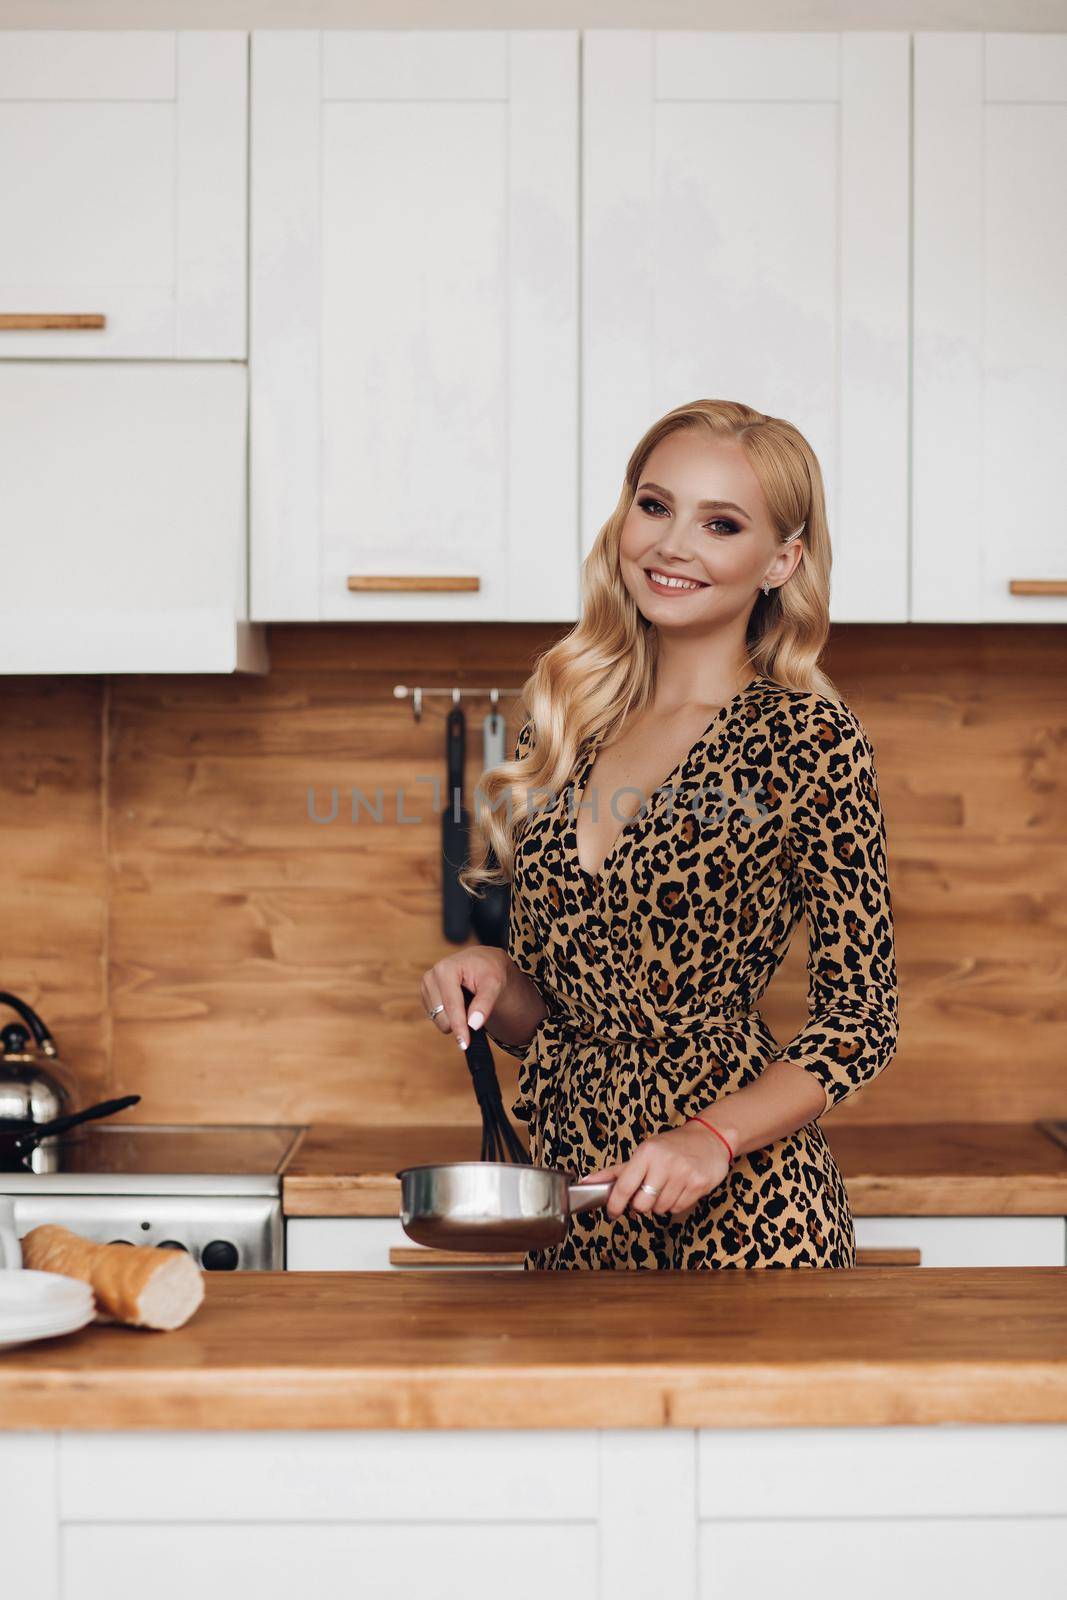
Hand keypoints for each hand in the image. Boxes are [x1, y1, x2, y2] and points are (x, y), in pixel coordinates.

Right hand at [419, 946, 510, 1050]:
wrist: (483, 962)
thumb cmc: (489, 970)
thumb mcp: (494, 984)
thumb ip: (484, 1004)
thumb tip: (473, 1024)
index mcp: (445, 969)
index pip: (451, 1005)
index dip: (459, 1026)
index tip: (464, 1044)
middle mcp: (431, 976)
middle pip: (442, 1015)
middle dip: (458, 1021)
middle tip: (475, 1011)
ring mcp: (426, 986)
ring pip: (438, 1019)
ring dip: (454, 1018)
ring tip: (468, 1002)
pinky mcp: (425, 994)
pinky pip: (436, 1017)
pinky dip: (449, 1016)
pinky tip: (459, 1003)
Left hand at [576, 1123, 730, 1220]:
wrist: (710, 1137)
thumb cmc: (672, 1146)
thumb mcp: (644, 1152)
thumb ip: (616, 1171)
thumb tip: (587, 1182)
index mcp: (647, 1152)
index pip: (623, 1187)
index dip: (615, 1205)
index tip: (612, 1212)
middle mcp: (664, 1162)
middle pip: (642, 1204)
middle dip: (641, 1205)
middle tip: (646, 1193)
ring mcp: (683, 1174)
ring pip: (660, 1209)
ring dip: (659, 1204)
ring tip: (666, 1187)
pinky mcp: (699, 1185)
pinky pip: (678, 1208)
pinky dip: (676, 1204)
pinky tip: (680, 1188)